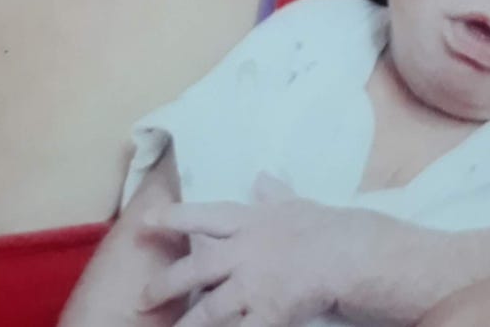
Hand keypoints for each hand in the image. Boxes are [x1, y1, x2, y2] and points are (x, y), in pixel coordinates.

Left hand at [139, 177, 362, 326]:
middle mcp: (243, 253)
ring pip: (208, 310)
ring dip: (187, 325)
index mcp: (249, 222)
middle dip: (166, 284)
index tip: (147, 219)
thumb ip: (274, 193)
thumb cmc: (321, 225)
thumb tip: (261, 177)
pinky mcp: (266, 315)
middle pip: (196, 269)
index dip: (174, 218)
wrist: (344, 254)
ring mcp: (252, 286)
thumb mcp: (294, 203)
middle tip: (144, 296)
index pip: (204, 217)